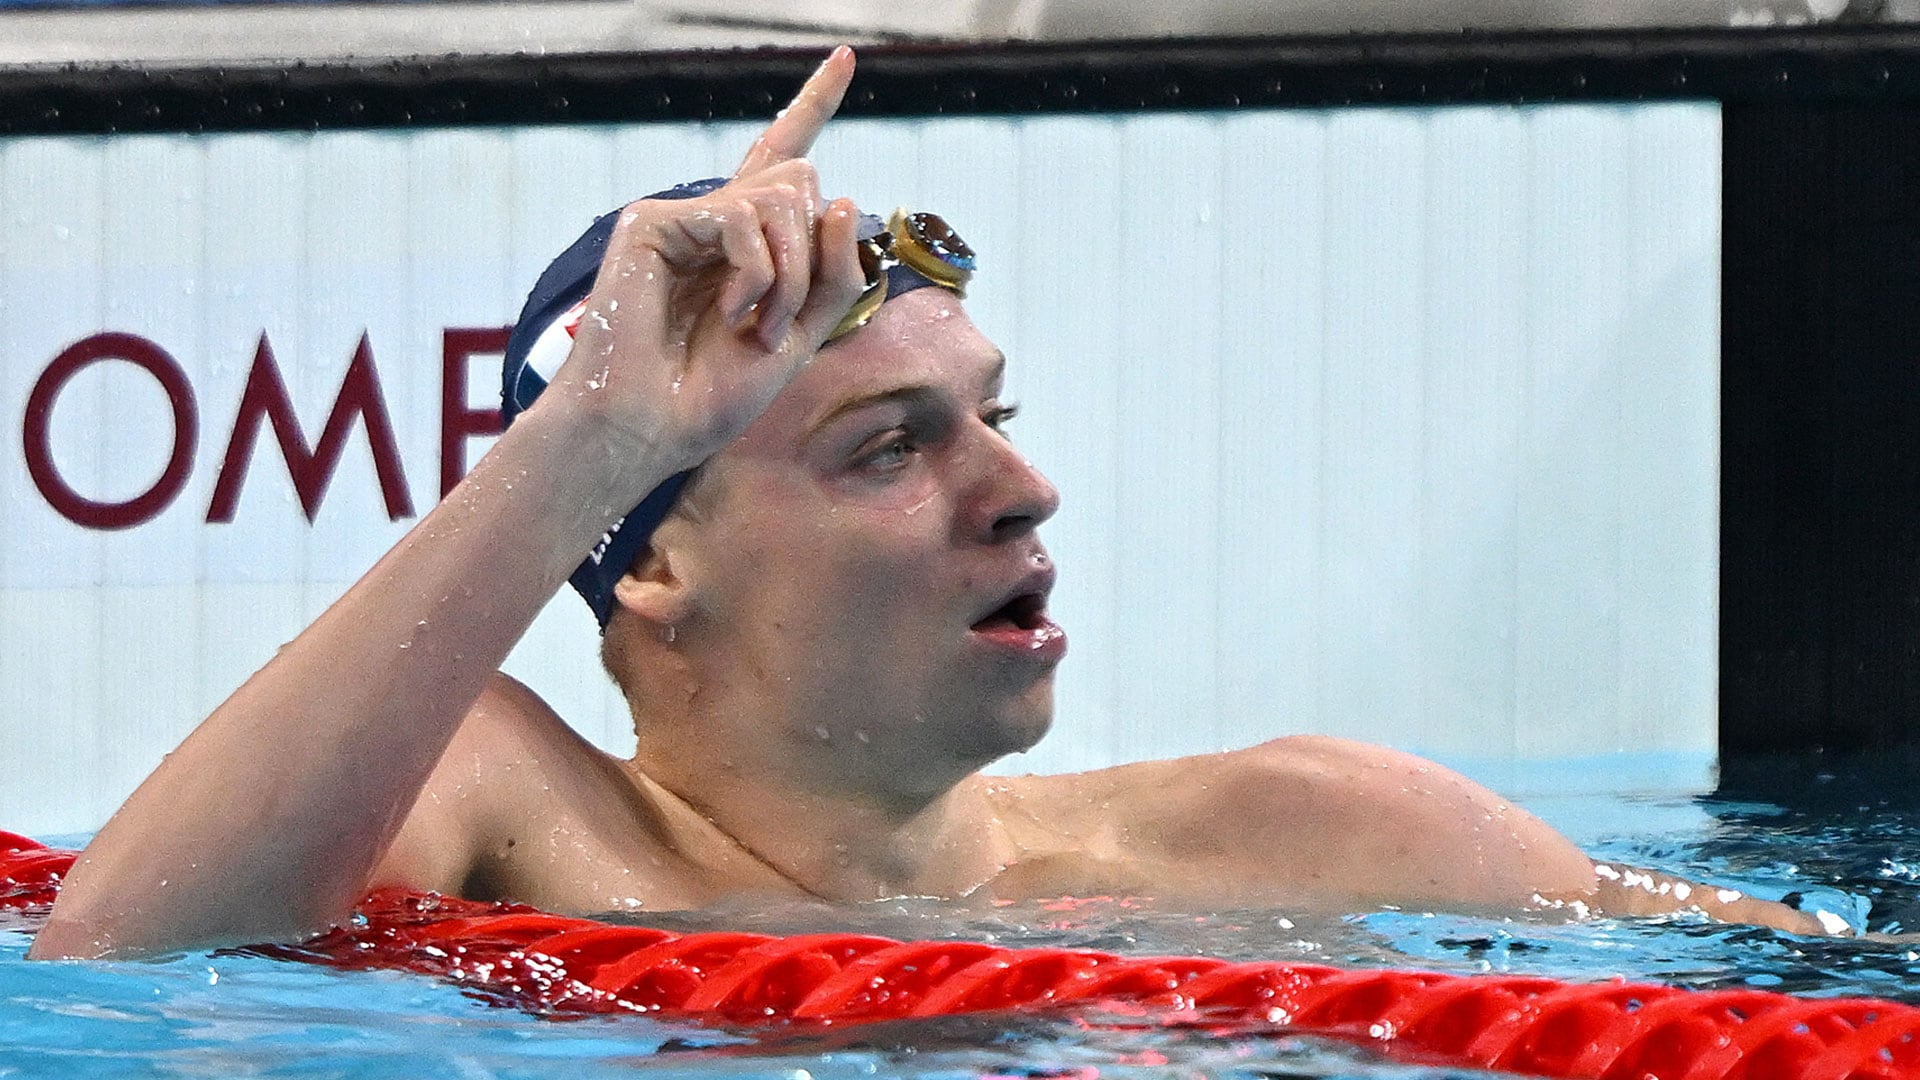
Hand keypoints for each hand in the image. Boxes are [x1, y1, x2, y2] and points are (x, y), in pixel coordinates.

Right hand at [539, 46, 868, 481]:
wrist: (650, 428)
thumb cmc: (711, 394)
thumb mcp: (801, 336)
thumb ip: (835, 275)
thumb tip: (845, 197)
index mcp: (747, 244)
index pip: (782, 160)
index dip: (813, 105)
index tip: (847, 58)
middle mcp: (714, 221)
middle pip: (804, 184)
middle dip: (815, 258)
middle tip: (782, 320)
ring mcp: (683, 218)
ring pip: (785, 197)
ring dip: (792, 273)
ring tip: (757, 321)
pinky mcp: (653, 222)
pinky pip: (742, 217)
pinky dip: (757, 272)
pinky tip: (733, 310)